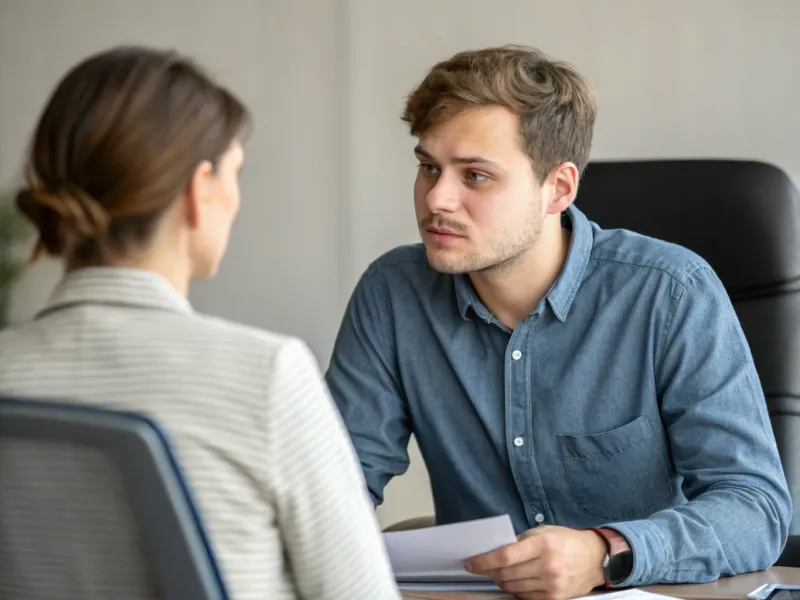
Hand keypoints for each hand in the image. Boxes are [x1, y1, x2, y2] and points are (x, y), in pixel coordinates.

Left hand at [464, 525, 607, 599]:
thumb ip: (519, 541)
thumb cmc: (565, 540)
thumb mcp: (542, 532)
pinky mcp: (554, 598)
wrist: (595, 558)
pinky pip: (524, 597)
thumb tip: (493, 550)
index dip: (483, 561)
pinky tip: (514, 581)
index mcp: (543, 544)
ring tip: (497, 573)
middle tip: (480, 567)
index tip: (470, 563)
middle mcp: (547, 566)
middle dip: (488, 571)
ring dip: (500, 580)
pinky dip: (514, 589)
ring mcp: (552, 585)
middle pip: (506, 574)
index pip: (505, 556)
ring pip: (512, 587)